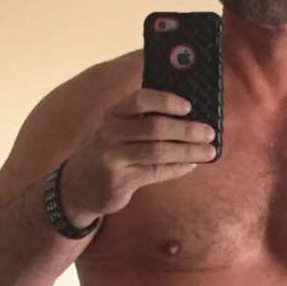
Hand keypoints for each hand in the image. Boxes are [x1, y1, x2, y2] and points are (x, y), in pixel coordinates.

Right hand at [60, 89, 216, 222]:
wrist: (77, 186)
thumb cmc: (108, 152)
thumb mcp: (117, 129)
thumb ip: (143, 120)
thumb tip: (189, 116)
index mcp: (112, 113)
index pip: (140, 99)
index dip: (166, 101)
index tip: (189, 106)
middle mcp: (108, 132)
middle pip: (154, 127)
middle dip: (186, 130)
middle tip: (209, 132)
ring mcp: (112, 158)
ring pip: (157, 152)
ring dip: (188, 151)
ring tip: (209, 151)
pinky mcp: (118, 181)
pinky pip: (155, 172)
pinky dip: (177, 168)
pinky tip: (191, 165)